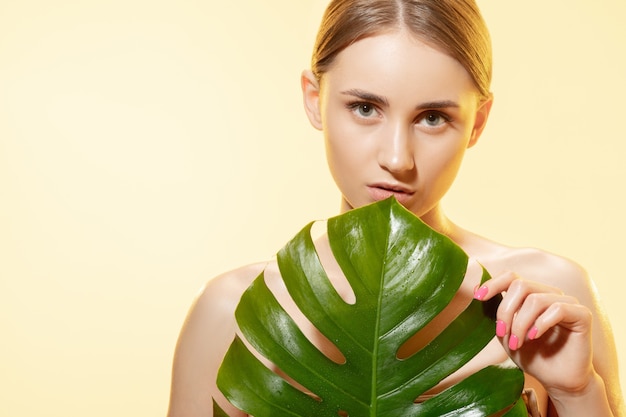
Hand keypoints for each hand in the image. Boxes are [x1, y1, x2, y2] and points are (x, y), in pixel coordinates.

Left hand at [473, 271, 595, 394]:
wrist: (557, 380)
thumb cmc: (532, 356)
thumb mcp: (507, 334)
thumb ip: (497, 313)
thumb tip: (478, 290)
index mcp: (531, 295)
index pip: (511, 277)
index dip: (493, 283)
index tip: (478, 296)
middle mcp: (549, 294)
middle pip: (520, 285)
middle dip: (506, 310)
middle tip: (502, 333)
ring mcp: (567, 302)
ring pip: (535, 300)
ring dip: (520, 323)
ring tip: (517, 343)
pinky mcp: (582, 315)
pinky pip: (557, 309)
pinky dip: (540, 324)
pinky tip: (534, 337)